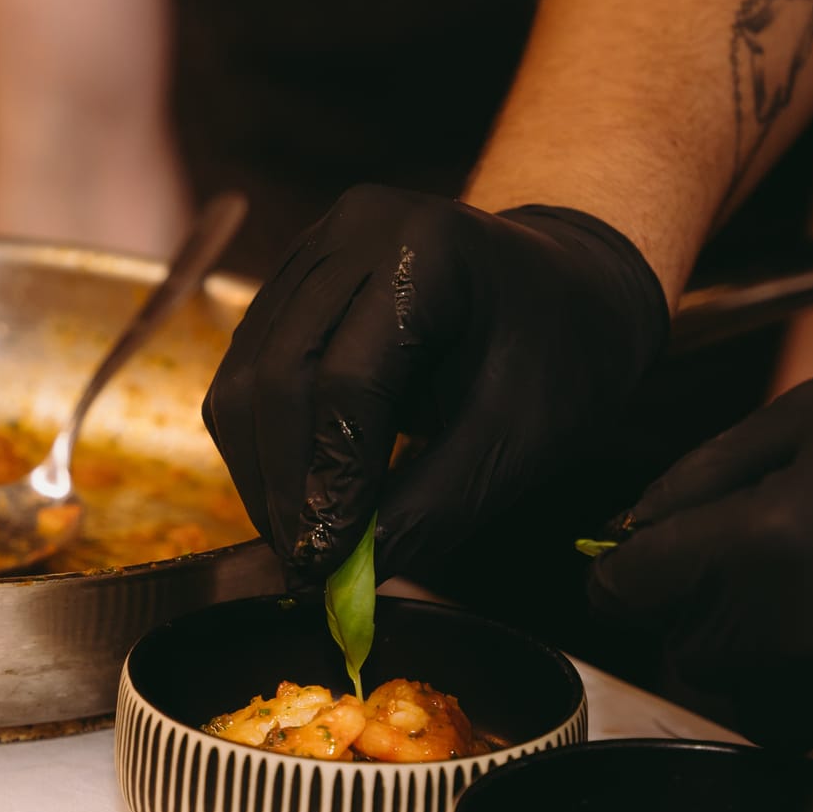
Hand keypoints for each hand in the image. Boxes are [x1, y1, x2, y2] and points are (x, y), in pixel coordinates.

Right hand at [203, 185, 668, 586]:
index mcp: (426, 247)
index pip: (347, 379)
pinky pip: (247, 371)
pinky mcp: (292, 282)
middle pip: (277, 373)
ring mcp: (313, 249)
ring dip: (262, 472)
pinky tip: (299, 494)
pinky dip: (264, 445)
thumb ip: (435, 508)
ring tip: (301, 540)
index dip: (331, 479)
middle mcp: (352, 230)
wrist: (568, 290)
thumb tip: (347, 582)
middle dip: (283, 483)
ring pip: (244, 377)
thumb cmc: (562, 357)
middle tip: (304, 564)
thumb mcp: (521, 441)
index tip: (330, 561)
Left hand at [588, 338, 812, 748]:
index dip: (622, 570)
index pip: (633, 590)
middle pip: (683, 651)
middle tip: (741, 557)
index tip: (631, 560)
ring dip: (747, 655)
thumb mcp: (811, 414)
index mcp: (773, 539)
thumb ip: (703, 475)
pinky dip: (808, 688)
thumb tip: (626, 529)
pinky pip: (810, 724)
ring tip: (805, 589)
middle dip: (691, 608)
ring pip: (740, 699)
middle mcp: (807, 626)